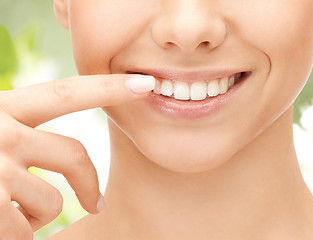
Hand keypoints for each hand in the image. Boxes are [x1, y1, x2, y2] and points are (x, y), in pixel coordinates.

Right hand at [0, 74, 154, 238]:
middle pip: (74, 156)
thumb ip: (19, 131)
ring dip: (36, 215)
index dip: (107, 89)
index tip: (146, 85)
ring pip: (53, 201)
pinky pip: (28, 229)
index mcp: (0, 109)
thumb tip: (62, 153)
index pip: (63, 94)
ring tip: (6, 210)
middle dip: (88, 185)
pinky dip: (17, 233)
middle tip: (98, 206)